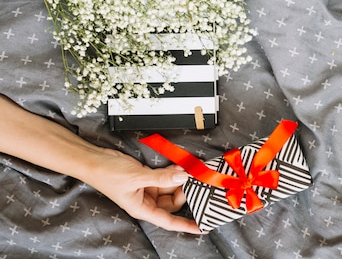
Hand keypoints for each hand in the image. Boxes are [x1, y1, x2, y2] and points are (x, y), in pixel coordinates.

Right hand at [82, 147, 202, 233]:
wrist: (94, 159)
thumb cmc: (107, 174)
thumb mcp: (137, 177)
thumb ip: (161, 178)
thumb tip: (182, 178)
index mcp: (142, 209)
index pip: (169, 221)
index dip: (186, 225)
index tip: (202, 226)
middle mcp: (146, 201)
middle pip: (173, 203)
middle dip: (183, 192)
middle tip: (192, 179)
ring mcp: (147, 189)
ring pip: (170, 188)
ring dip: (179, 179)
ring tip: (186, 169)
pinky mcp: (147, 177)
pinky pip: (165, 177)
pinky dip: (172, 172)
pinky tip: (178, 166)